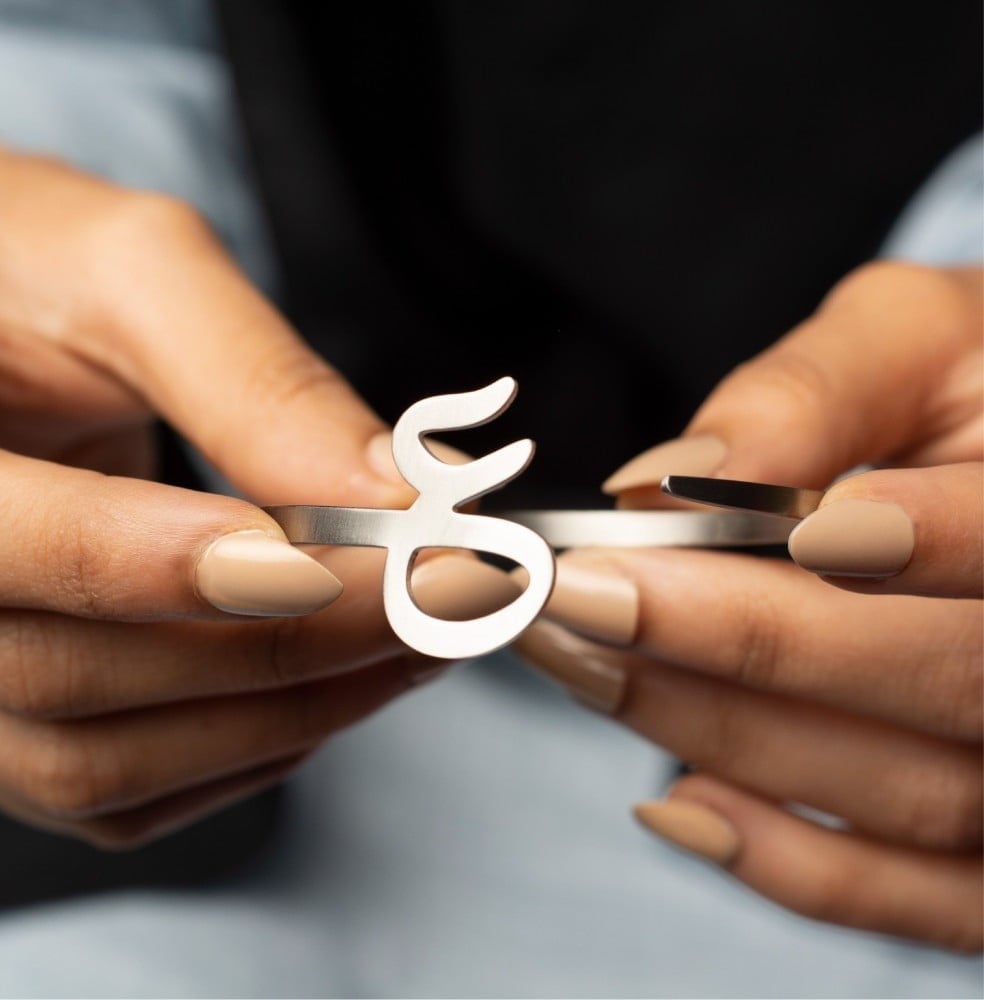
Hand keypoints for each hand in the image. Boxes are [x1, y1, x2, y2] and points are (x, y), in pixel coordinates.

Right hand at [0, 144, 508, 846]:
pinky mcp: (9, 726)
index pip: (3, 546)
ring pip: (106, 763)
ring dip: (292, 710)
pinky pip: (130, 791)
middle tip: (443, 593)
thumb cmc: (14, 267)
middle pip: (77, 677)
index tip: (353, 555)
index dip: (177, 564)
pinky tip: (344, 677)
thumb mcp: (125, 270)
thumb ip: (255, 381)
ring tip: (422, 633)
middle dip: (292, 643)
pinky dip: (254, 745)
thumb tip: (398, 492)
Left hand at [517, 261, 981, 950]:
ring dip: (723, 731)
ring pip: (910, 793)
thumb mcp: (913, 339)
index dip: (929, 542)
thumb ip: (808, 393)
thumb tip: (668, 481)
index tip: (791, 526)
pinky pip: (916, 895)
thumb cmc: (967, 381)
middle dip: (747, 641)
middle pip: (943, 680)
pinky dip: (792, 865)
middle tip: (580, 594)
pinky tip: (673, 798)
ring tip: (580, 662)